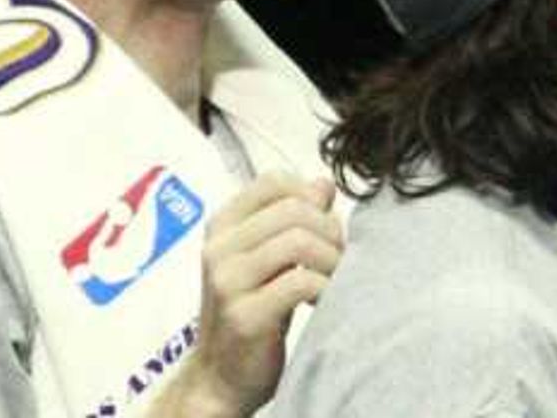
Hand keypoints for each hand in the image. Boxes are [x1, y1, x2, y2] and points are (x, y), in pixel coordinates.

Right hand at [159, 173, 344, 417]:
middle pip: (296, 210)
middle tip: (337, 259)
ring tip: (332, 280)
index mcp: (222, 226)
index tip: (323, 228)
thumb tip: (323, 182)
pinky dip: (327, 288)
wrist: (222, 374)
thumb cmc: (255, 308)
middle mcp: (218, 249)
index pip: (275, 181)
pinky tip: (324, 301)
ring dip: (333, 260)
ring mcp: (226, 282)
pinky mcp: (243, 316)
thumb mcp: (271, 256)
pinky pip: (302, 282)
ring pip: (300, 241)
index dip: (312, 198)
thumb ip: (294, 218)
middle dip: (331, 231)